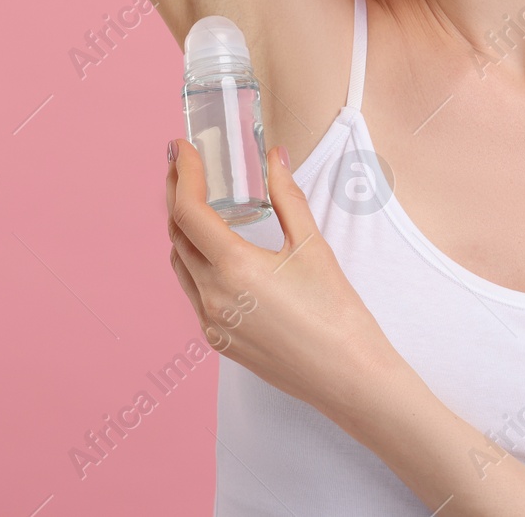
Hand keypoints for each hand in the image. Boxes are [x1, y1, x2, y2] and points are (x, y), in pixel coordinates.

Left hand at [165, 138, 398, 423]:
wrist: (349, 378)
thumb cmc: (337, 313)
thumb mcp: (312, 247)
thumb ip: (287, 197)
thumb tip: (275, 156)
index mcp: (234, 268)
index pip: (188, 210)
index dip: (181, 173)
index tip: (182, 147)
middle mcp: (212, 296)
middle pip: (177, 233)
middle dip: (175, 194)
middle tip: (182, 164)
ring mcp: (211, 322)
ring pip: (180, 263)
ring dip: (182, 228)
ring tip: (194, 199)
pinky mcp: (218, 340)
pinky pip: (192, 291)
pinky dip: (194, 261)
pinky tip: (212, 248)